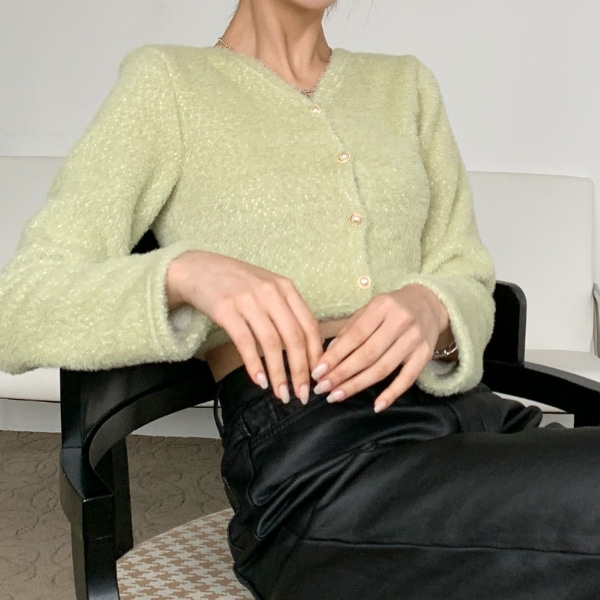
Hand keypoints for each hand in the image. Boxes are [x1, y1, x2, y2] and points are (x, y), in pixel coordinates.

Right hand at [167, 251, 322, 402]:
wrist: (197, 268)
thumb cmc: (235, 282)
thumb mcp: (267, 288)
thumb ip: (286, 310)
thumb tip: (305, 347)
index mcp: (285, 288)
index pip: (310, 326)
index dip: (315, 355)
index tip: (317, 377)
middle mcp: (270, 292)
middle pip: (294, 338)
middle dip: (301, 371)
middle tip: (302, 394)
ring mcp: (248, 300)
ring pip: (272, 343)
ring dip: (279, 373)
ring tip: (281, 393)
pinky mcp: (226, 310)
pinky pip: (245, 342)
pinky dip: (254, 365)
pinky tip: (259, 380)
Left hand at [311, 284, 451, 411]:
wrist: (429, 304)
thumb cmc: (392, 308)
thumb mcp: (369, 309)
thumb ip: (349, 330)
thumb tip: (328, 355)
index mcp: (382, 306)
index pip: (355, 336)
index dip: (335, 356)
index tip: (318, 371)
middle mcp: (400, 322)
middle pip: (368, 354)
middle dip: (342, 374)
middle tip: (322, 387)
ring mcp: (415, 339)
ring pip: (383, 368)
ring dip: (358, 385)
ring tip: (337, 395)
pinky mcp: (425, 355)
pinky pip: (407, 379)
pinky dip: (392, 394)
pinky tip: (376, 406)